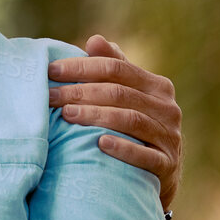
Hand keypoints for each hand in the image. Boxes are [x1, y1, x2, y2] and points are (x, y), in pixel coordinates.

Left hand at [47, 35, 181, 211]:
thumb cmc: (133, 131)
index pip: (117, 68)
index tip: (50, 70)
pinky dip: (122, 148)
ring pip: (130, 120)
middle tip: (49, 96)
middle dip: (80, 92)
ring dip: (95, 115)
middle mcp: (168, 108)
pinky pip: (145, 155)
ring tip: (66, 115)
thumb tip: (95, 39)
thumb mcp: (128, 98)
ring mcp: (170, 137)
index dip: (82, 67)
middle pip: (119, 93)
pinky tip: (99, 143)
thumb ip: (115, 69)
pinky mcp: (167, 165)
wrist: (157, 180)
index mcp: (157, 87)